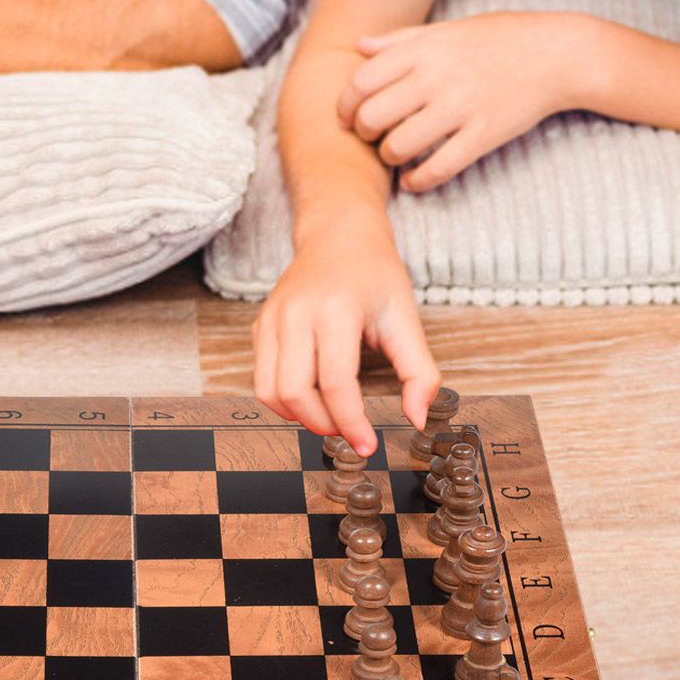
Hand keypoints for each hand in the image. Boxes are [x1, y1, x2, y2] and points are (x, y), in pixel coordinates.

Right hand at [253, 209, 438, 455]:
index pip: (335, 383)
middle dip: (323, 424)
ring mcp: (272, 318)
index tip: (367, 445)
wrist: (339, 234)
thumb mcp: (406, 318)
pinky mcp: (261, 326)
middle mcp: (296, 313)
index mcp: (335, 309)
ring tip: (329, 417)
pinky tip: (311, 397)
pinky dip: (284, 399)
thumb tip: (418, 418)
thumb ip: (418, 372)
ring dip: (299, 416)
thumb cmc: (374, 273)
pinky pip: (262, 378)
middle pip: (295, 392)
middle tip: (349, 432)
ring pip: (270, 390)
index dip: (351, 423)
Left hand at [337, 11, 588, 191]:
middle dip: (363, 133)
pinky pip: (437, 168)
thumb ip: (401, 40)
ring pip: (399, 146)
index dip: (345, 104)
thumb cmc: (500, 38)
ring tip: (395, 154)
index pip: (362, 81)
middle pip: (372, 117)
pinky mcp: (483, 135)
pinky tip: (414, 180)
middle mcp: (437, 77)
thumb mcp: (448, 29)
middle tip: (371, 137)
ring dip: (389, 157)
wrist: (557, 54)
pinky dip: (417, 181)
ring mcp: (461, 107)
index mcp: (424, 49)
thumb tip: (359, 46)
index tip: (348, 116)